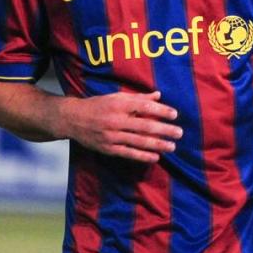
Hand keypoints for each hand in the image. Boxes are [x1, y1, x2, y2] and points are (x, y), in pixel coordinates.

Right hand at [61, 90, 182, 162]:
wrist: (73, 119)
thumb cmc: (98, 105)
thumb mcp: (116, 97)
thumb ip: (138, 98)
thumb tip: (158, 95)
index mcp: (118, 104)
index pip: (144, 107)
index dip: (160, 110)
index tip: (174, 114)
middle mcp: (116, 119)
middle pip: (144, 125)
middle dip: (164, 130)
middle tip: (179, 133)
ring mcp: (112, 135)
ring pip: (139, 141)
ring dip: (157, 144)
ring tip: (172, 146)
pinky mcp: (108, 148)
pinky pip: (129, 153)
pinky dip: (143, 156)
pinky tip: (156, 157)